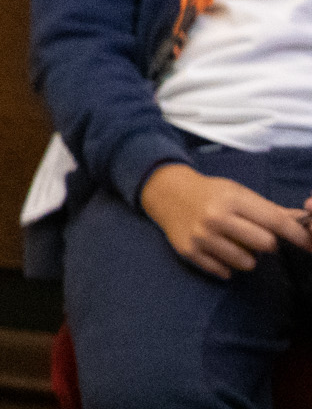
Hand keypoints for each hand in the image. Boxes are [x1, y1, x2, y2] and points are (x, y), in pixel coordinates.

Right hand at [141, 163, 311, 277]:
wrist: (166, 192)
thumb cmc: (210, 193)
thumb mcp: (238, 193)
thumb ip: (271, 210)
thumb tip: (305, 219)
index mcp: (232, 199)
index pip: (275, 221)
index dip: (298, 235)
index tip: (309, 244)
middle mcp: (216, 218)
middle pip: (266, 245)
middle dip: (266, 243)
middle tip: (255, 235)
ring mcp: (201, 237)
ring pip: (247, 263)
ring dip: (246, 256)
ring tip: (234, 243)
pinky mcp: (190, 252)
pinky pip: (224, 271)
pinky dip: (227, 265)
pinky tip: (218, 251)